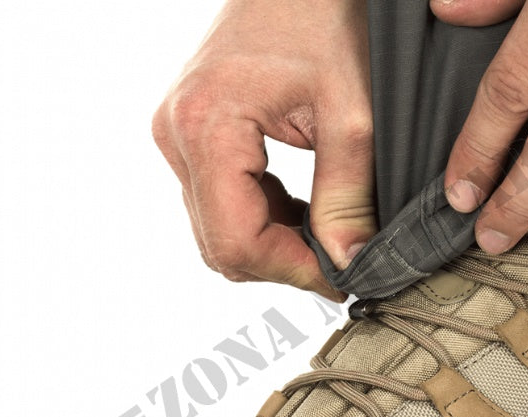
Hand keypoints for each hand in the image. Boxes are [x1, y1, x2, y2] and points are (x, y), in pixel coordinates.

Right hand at [152, 0, 376, 300]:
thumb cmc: (321, 16)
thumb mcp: (349, 111)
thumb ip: (347, 195)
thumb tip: (347, 263)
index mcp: (206, 128)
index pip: (235, 241)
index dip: (291, 271)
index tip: (340, 279)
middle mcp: (177, 136)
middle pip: (221, 243)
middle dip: (282, 262)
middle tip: (339, 262)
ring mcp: (179, 136)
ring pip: (219, 228)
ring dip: (274, 243)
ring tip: (328, 231)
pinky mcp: (192, 136)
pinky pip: (221, 202)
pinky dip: (263, 218)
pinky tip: (303, 210)